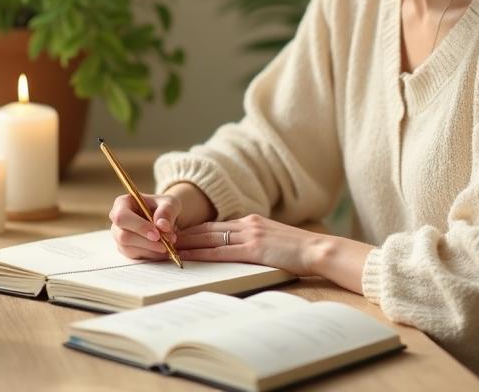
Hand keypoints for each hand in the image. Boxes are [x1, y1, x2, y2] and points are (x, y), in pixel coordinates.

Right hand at [108, 192, 181, 259]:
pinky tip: (164, 250)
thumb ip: (167, 211)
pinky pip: (136, 256)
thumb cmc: (164, 207)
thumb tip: (162, 225)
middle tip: (168, 242)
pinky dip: (152, 255)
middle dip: (147, 242)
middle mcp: (117, 221)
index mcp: (123, 203)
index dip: (138, 227)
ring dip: (151, 250)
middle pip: (123, 236)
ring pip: (129, 249)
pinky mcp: (126, 249)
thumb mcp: (170, 203)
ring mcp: (119, 236)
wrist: (166, 218)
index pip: (122, 217)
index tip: (157, 235)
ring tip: (169, 244)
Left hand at [174, 214, 327, 276]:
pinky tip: (187, 256)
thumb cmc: (299, 251)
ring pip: (209, 237)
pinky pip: (220, 251)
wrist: (318, 249)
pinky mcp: (253, 248)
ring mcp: (249, 234)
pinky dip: (201, 253)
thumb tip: (239, 251)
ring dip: (185, 243)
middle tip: (161, 238)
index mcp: (251, 221)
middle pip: (207, 228)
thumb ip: (255, 241)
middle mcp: (247, 223)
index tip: (176, 234)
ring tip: (166, 247)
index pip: (215, 225)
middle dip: (183, 234)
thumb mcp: (273, 240)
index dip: (194, 230)